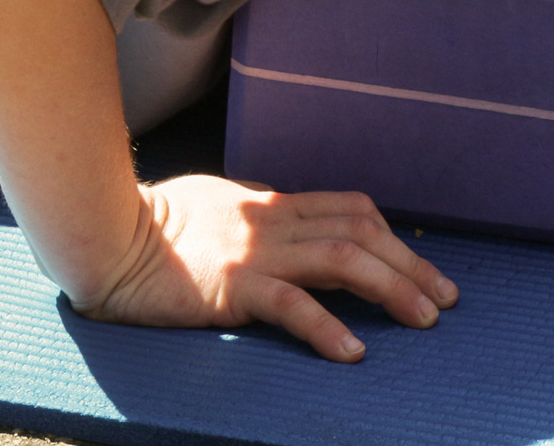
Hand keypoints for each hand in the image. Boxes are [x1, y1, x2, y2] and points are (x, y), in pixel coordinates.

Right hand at [81, 174, 457, 361]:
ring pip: (343, 260)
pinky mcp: (231, 287)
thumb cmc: (154, 225)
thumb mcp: (219, 208)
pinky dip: (327, 327)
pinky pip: (291, 306)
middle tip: (447, 297)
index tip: (418, 265)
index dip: (393, 236)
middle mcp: (272, 221)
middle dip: (411, 264)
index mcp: (271, 203)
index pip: (351, 210)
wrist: (106, 237)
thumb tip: (290, 230)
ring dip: (392, 288)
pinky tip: (353, 351)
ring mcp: (254, 252)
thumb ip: (258, 218)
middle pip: (362, 233)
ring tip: (425, 319)